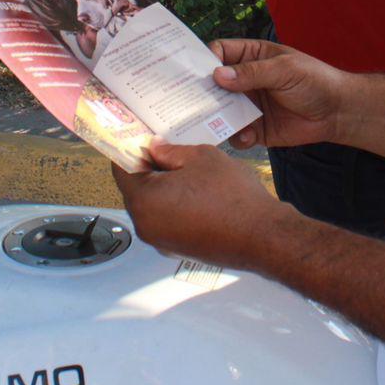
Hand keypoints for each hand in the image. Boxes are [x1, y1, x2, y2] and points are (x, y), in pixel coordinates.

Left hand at [112, 141, 291, 268]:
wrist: (263, 236)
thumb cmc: (233, 196)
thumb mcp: (200, 157)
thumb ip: (170, 151)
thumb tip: (155, 148)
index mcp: (144, 201)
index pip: (121, 168)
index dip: (128, 147)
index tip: (137, 136)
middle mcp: (146, 226)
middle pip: (135, 188)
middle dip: (147, 166)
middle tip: (163, 146)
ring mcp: (161, 241)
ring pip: (152, 205)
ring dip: (162, 185)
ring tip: (183, 166)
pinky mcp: (178, 248)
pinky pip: (166, 220)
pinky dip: (174, 203)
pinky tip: (195, 189)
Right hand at [209, 39, 348, 149]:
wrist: (338, 111)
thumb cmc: (314, 80)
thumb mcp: (284, 70)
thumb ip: (252, 72)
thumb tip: (218, 76)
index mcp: (252, 57)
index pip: (220, 53)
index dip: (205, 60)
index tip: (196, 72)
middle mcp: (245, 80)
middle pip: (214, 84)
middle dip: (203, 93)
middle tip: (192, 102)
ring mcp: (249, 105)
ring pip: (221, 110)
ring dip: (216, 117)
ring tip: (214, 122)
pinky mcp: (256, 128)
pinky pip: (237, 133)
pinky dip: (238, 136)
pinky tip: (248, 135)